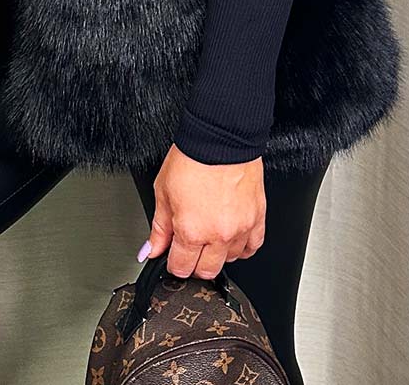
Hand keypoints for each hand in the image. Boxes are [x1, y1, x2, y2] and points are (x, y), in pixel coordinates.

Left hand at [140, 144, 265, 278]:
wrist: (220, 137)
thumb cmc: (192, 158)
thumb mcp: (163, 191)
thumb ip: (159, 227)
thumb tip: (150, 250)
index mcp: (191, 231)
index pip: (181, 268)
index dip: (173, 263)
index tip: (173, 255)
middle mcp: (218, 235)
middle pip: (206, 271)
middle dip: (194, 264)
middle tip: (190, 248)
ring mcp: (240, 228)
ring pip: (230, 260)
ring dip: (219, 253)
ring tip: (211, 235)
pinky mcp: (257, 217)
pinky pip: (253, 246)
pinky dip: (243, 247)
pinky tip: (233, 237)